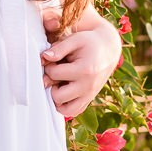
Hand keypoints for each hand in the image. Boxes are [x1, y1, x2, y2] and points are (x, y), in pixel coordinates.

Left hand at [39, 5, 122, 119]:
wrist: (108, 49)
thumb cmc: (89, 42)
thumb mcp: (75, 39)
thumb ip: (59, 48)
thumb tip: (44, 57)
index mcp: (85, 70)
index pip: (54, 74)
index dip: (48, 66)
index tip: (54, 60)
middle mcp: (88, 86)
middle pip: (58, 96)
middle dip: (51, 84)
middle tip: (56, 73)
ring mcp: (89, 95)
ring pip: (65, 110)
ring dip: (57, 98)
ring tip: (59, 84)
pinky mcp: (89, 100)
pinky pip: (73, 111)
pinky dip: (65, 105)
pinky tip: (64, 90)